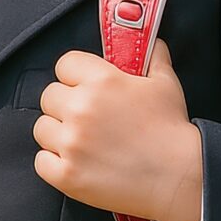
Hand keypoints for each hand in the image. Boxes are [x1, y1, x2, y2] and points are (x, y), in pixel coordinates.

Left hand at [30, 40, 202, 220]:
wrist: (180, 178)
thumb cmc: (172, 131)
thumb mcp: (165, 83)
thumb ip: (153, 56)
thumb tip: (149, 41)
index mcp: (102, 81)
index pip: (64, 64)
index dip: (75, 75)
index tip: (84, 86)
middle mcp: (81, 108)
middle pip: (49, 96)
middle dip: (65, 105)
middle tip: (87, 118)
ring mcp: (71, 143)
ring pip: (42, 128)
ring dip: (58, 134)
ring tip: (84, 142)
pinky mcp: (67, 175)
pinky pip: (41, 161)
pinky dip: (54, 163)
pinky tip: (77, 162)